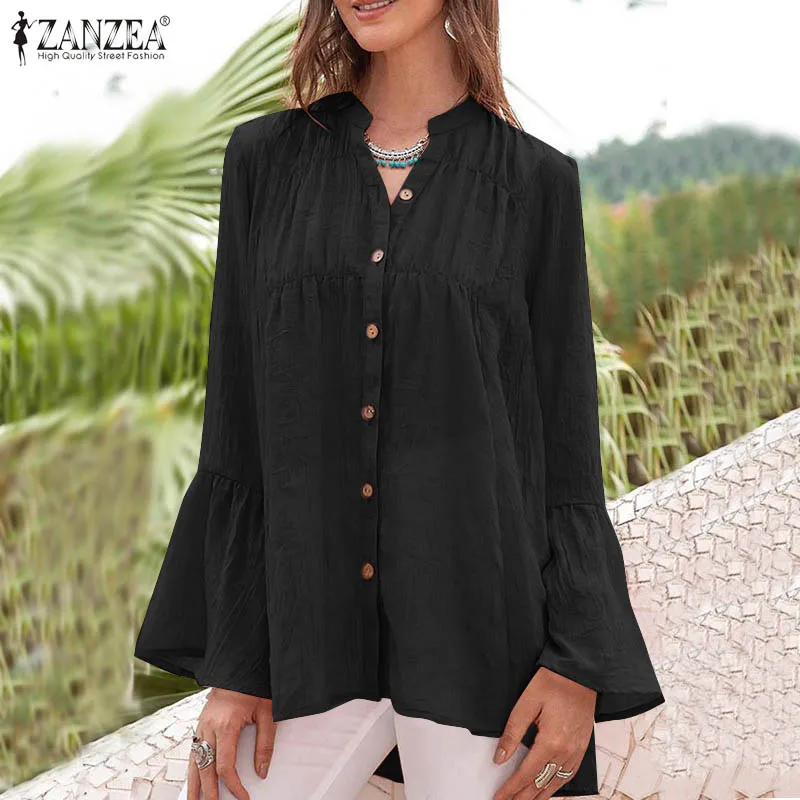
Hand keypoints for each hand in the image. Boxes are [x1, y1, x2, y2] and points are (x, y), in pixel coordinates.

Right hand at [187, 688, 275, 799]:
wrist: (239, 667)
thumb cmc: (254, 687)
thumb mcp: (267, 714)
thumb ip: (264, 744)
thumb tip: (261, 771)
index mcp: (226, 726)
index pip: (225, 766)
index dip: (233, 786)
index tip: (243, 797)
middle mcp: (209, 728)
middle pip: (206, 769)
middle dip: (209, 793)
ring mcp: (201, 725)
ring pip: (193, 762)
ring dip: (194, 785)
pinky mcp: (200, 724)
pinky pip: (192, 752)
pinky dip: (191, 769)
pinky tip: (193, 780)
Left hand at [491, 668, 595, 799]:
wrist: (580, 674)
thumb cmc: (553, 683)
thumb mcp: (526, 704)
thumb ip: (512, 733)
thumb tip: (499, 758)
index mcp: (550, 742)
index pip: (526, 775)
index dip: (510, 789)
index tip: (498, 798)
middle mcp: (566, 752)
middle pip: (540, 785)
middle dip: (522, 797)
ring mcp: (576, 752)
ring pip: (555, 785)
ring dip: (538, 796)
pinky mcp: (582, 749)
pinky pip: (568, 776)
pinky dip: (555, 787)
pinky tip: (547, 790)